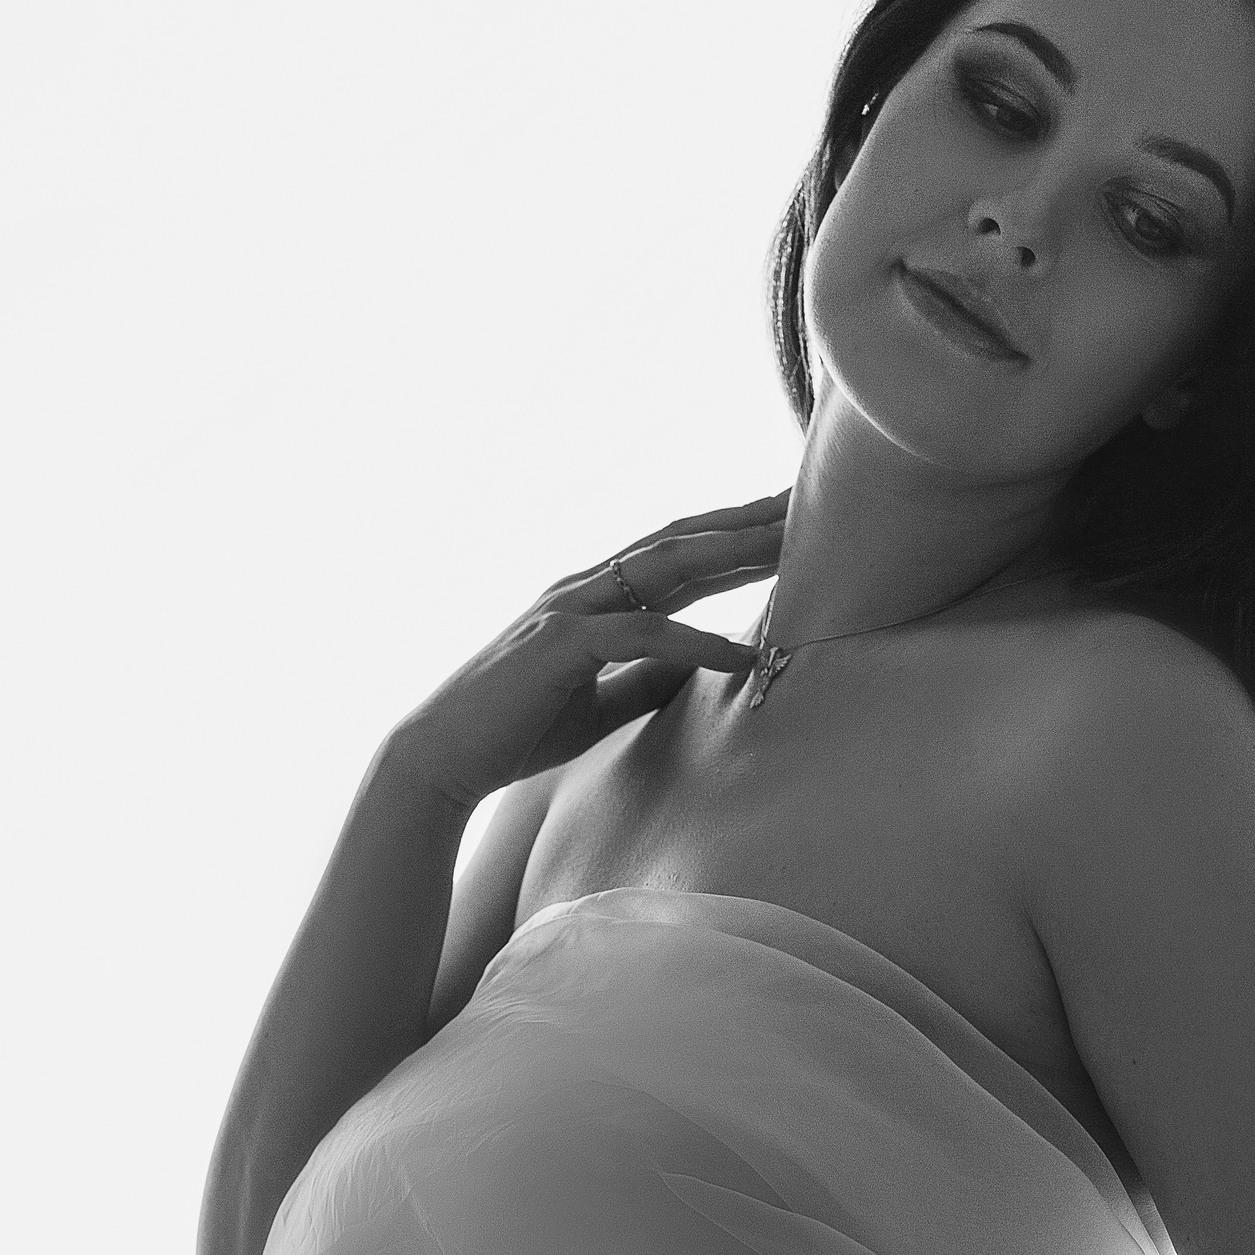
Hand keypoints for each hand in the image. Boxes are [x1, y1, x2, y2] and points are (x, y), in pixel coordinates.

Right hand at [380, 492, 789, 810]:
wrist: (443, 758)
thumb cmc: (517, 731)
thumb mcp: (602, 701)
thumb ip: (649, 676)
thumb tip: (707, 663)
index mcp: (598, 599)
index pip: (681, 556)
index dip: (737, 536)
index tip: (792, 522)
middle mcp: (587, 589)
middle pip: (683, 541)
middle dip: (747, 520)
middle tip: (811, 497)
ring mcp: (571, 609)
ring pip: (666, 565)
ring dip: (732, 552)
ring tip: (793, 545)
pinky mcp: (561, 645)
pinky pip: (640, 634)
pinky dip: (693, 642)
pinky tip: (739, 654)